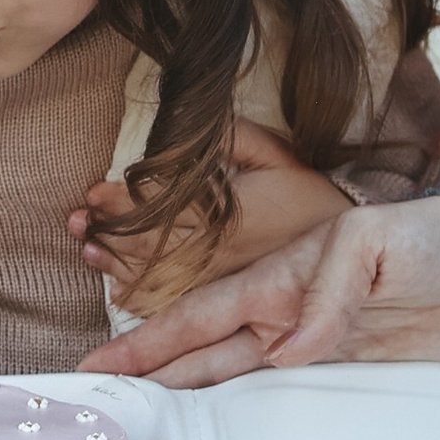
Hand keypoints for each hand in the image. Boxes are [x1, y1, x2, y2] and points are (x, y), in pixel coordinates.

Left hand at [71, 122, 352, 312]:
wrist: (359, 250)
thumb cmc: (311, 199)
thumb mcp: (277, 157)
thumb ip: (236, 140)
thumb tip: (196, 127)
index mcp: (232, 217)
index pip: (166, 207)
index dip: (125, 201)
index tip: (95, 192)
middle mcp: (224, 258)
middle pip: (153, 245)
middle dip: (112, 235)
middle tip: (80, 223)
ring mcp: (228, 287)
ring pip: (162, 284)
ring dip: (116, 265)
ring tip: (88, 250)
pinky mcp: (234, 307)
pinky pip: (184, 312)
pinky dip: (146, 302)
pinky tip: (120, 294)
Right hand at [78, 193, 439, 388]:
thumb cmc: (435, 240)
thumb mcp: (378, 241)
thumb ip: (331, 286)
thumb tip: (288, 347)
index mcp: (280, 285)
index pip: (197, 319)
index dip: (145, 345)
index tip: (95, 369)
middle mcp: (284, 329)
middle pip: (199, 365)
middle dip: (145, 389)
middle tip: (93, 425)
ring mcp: (312, 365)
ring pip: (232, 397)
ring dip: (187, 420)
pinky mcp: (347, 394)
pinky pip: (287, 422)